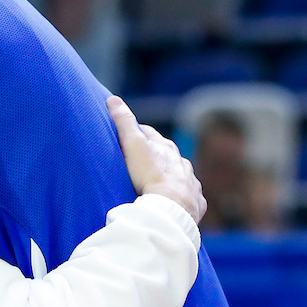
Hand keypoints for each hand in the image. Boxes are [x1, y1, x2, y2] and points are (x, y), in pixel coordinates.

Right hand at [107, 96, 206, 223]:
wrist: (171, 208)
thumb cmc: (150, 175)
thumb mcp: (133, 145)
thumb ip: (123, 122)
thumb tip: (112, 98)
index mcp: (166, 147)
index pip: (148, 134)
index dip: (136, 133)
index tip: (127, 135)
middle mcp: (181, 162)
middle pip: (166, 154)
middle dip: (156, 154)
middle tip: (140, 160)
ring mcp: (190, 182)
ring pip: (180, 174)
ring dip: (170, 176)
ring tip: (157, 183)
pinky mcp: (194, 202)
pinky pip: (189, 197)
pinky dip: (181, 196)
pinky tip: (174, 202)